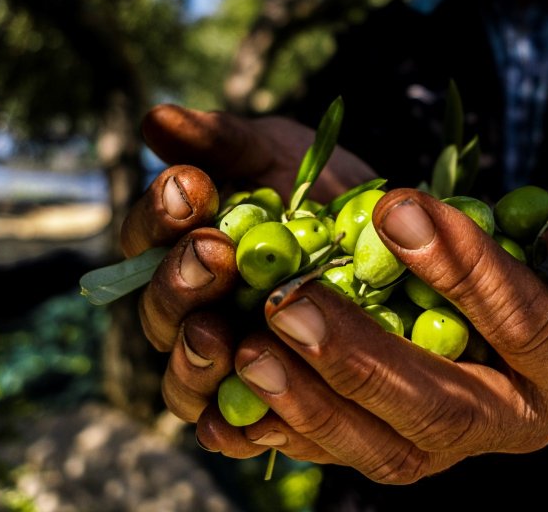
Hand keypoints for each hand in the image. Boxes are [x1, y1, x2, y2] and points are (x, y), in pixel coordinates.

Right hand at [125, 103, 377, 422]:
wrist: (400, 243)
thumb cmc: (323, 190)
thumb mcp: (281, 154)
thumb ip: (223, 140)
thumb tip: (156, 118)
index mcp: (182, 246)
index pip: (147, 236)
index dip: (161, 214)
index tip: (191, 187)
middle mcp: (193, 310)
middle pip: (160, 311)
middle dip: (179, 281)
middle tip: (214, 254)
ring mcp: (226, 363)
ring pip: (185, 379)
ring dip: (194, 358)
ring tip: (218, 335)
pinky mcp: (264, 409)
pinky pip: (234, 430)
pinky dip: (231, 428)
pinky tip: (244, 418)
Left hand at [193, 189, 547, 483]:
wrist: (543, 312)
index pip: (526, 327)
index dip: (467, 272)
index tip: (399, 209)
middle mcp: (514, 424)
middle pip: (440, 408)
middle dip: (363, 358)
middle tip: (290, 301)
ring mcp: (452, 447)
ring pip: (380, 448)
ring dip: (310, 401)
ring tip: (250, 344)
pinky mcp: (396, 448)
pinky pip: (337, 453)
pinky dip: (283, 427)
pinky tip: (234, 385)